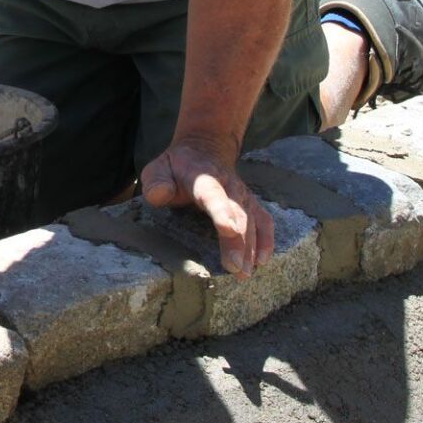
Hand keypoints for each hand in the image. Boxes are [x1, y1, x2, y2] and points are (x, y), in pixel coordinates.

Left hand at [140, 139, 272, 276]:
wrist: (205, 149)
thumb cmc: (176, 167)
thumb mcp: (158, 168)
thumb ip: (156, 182)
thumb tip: (161, 195)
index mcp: (202, 176)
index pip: (213, 194)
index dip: (221, 211)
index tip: (228, 229)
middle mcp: (228, 185)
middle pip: (236, 213)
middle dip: (238, 241)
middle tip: (236, 268)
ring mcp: (242, 194)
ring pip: (251, 220)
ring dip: (251, 247)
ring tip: (245, 273)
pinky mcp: (251, 203)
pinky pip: (263, 220)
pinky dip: (266, 239)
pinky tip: (262, 260)